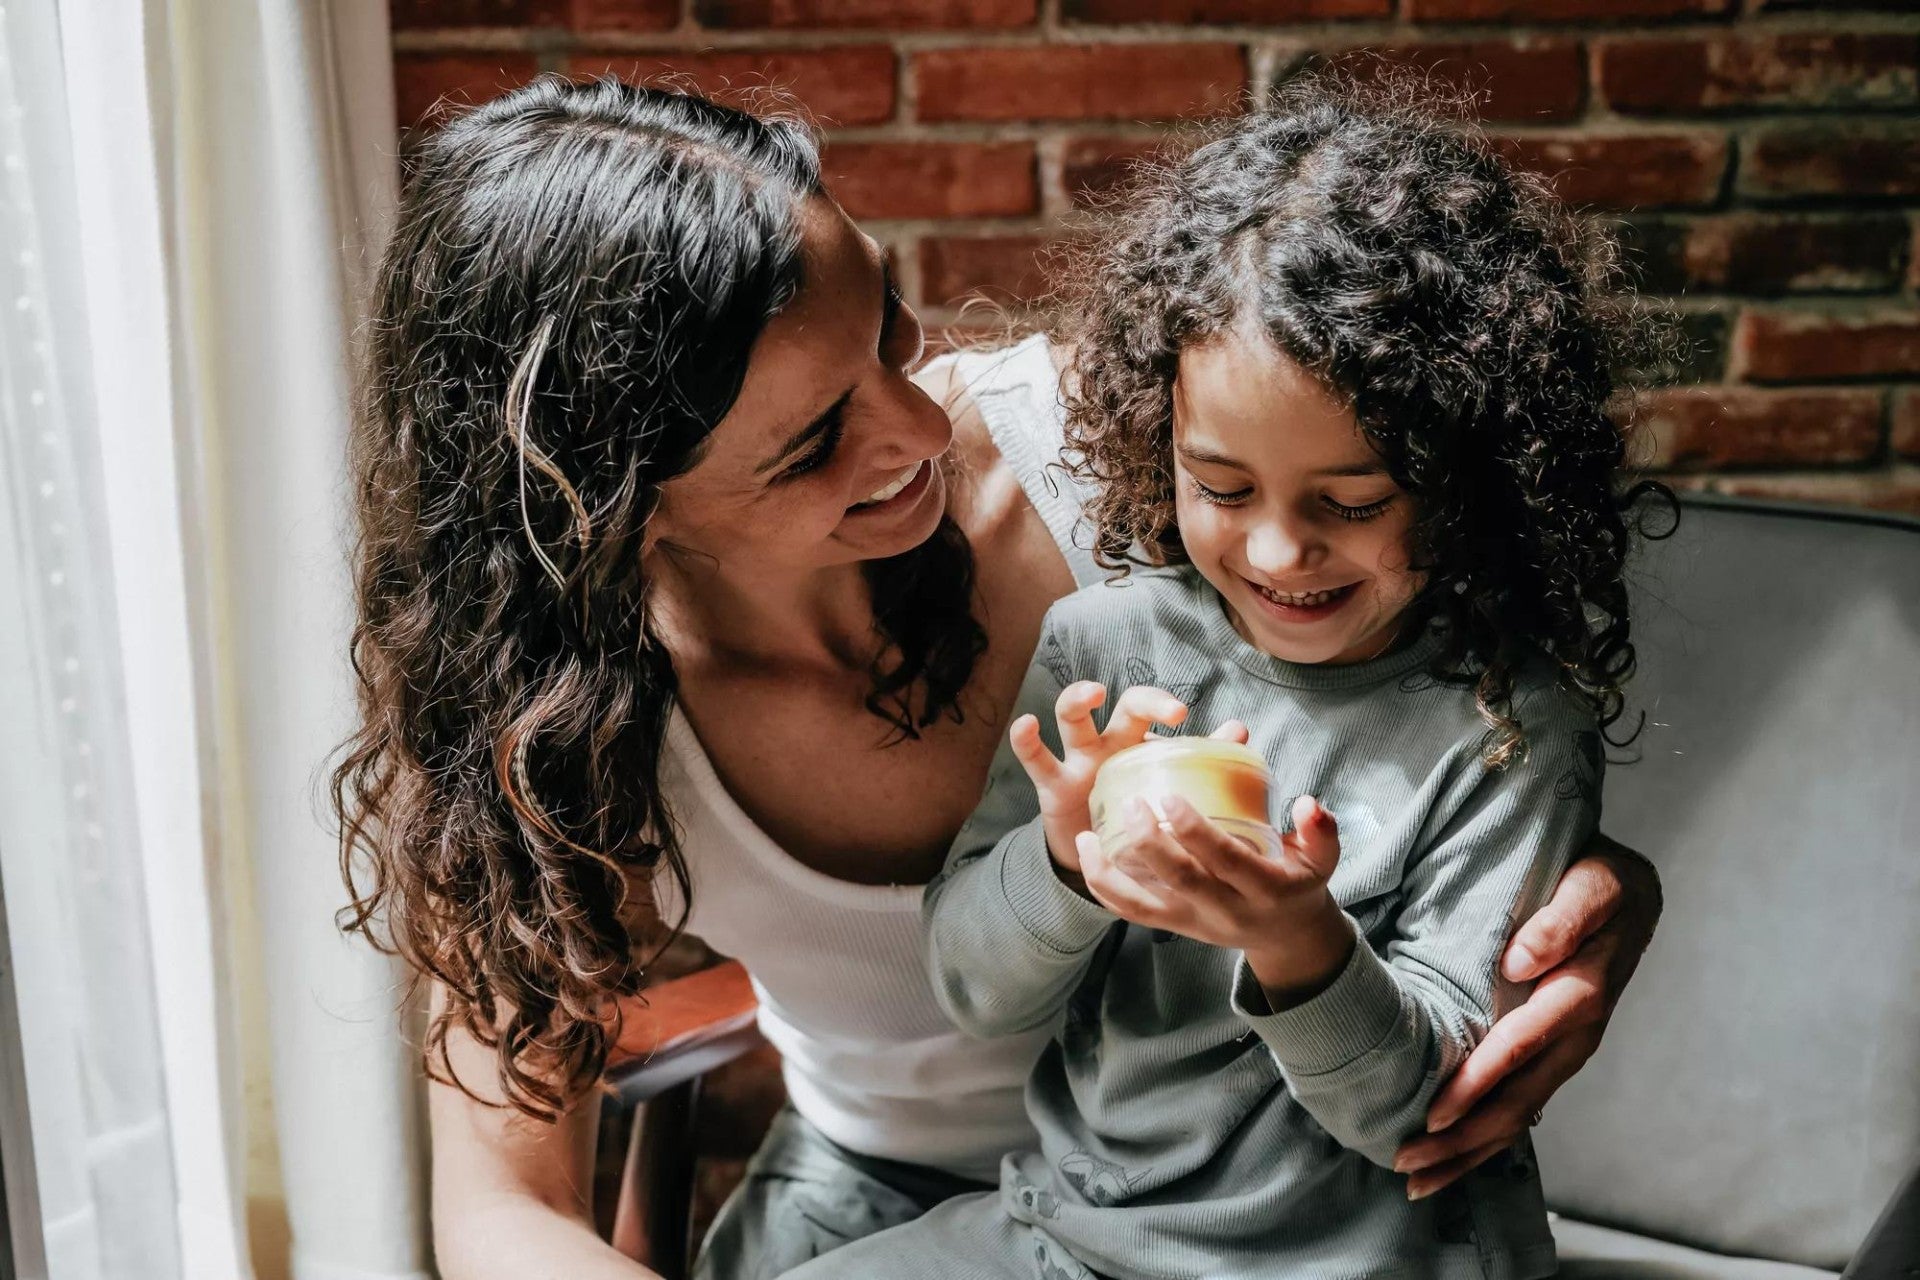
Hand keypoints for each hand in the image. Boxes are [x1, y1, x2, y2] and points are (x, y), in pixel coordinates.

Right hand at [1008, 682, 1187, 874]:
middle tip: (1169, 711)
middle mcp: (1109, 741)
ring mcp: (1078, 760)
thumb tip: (1239, 731)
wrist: (1100, 857)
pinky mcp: (1052, 785)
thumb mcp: (1164, 787)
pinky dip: (1026, 741)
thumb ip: (1201, 759)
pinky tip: (1026, 725)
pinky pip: (1036, 758)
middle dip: (1144, 700)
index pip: (1151, 707)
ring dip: (1078, 699)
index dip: (1163, 703)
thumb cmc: (1135, 812)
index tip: (1184, 714)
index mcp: (1139, 742)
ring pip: (1072, 718)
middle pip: (1122, 705)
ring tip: (1092, 694)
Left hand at [1077, 794, 1352, 1005]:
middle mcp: (1226, 911)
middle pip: (1182, 881)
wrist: (1286, 936)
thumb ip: (1321, 830)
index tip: (1169, 797)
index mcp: (1264, 889)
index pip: (1226, 861)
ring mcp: (1195, 922)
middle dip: (1151, 844)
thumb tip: (1307, 803)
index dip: (1196, 832)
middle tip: (1130, 805)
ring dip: (1111, 871)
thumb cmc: (1298, 882)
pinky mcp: (1174, 926)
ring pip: (1145, 906)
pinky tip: (1086, 852)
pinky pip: (1132, 912)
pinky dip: (1104, 886)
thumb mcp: (1322, 859)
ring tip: (1088, 834)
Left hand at [1392, 836, 1662, 1197]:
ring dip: (1469, 1150)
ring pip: (1518, 1112)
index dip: (1479, 1082)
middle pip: (1517, 1098)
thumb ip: (1564, 918)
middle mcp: (1576, 1032)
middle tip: (1407, 1163)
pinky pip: (1523, 1102)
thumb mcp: (1596, 883)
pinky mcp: (1556, 1053)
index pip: (1522, 1045)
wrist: (1625, 887)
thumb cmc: (1601, 877)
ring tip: (1417, 1179)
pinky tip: (1454, 1158)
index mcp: (1581, 991)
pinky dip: (1488, 1134)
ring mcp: (1568, 1049)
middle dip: (1463, 1138)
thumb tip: (1523, 962)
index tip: (1435, 1114)